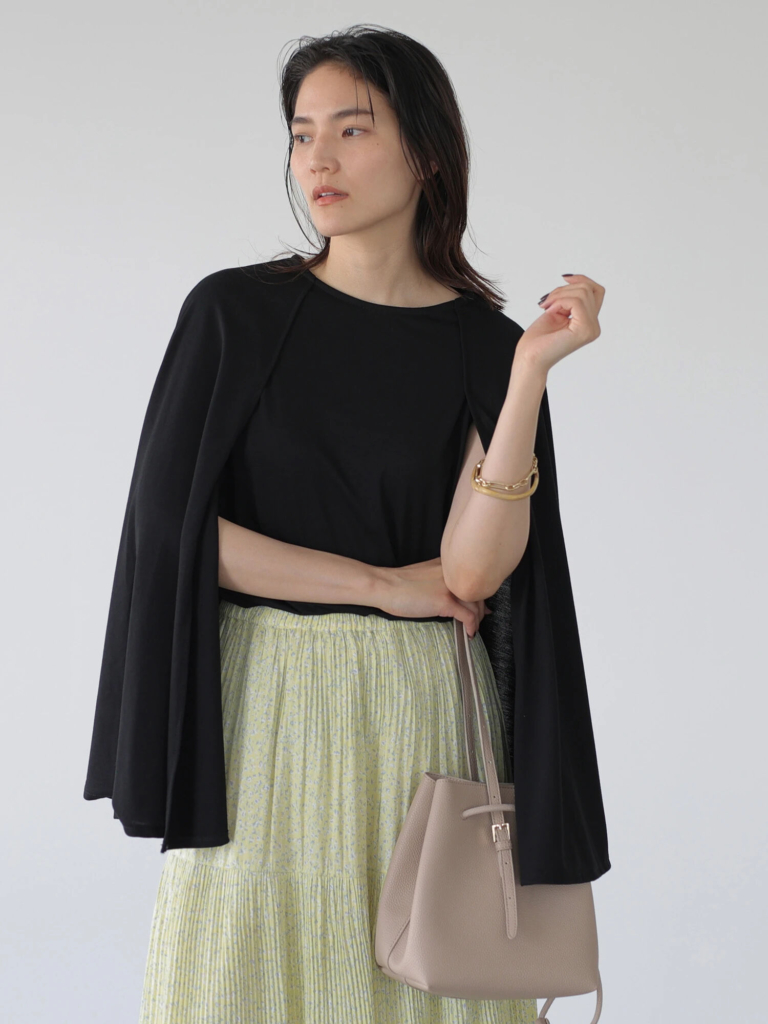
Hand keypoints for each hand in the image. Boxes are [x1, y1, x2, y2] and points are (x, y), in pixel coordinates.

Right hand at [376, 556, 490, 636]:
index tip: (480, 605)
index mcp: (447, 565)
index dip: (478, 594)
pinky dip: (472, 627)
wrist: (384, 586)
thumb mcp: (424, 574)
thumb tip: (455, 595)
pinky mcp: (445, 602)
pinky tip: (469, 634)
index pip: (471, 579)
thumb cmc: (398, 583)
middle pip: (477, 592)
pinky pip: (468, 617)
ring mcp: (449, 587)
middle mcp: (452, 573)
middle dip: (481, 608)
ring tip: (472, 629)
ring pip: (475, 605)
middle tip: (480, 619)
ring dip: (477, 620)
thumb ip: (440, 580)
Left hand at [515, 273, 604, 374]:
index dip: (582, 279)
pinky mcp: (584, 330)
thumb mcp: (556, 310)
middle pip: (588, 289)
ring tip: (546, 307)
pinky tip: (549, 312)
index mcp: (589, 323)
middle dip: (562, 289)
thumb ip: (569, 299)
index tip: (563, 278)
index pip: (597, 291)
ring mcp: (591, 329)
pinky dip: (559, 301)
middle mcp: (594, 327)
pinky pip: (576, 301)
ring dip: (559, 295)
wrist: (529, 359)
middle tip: (545, 302)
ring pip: (582, 293)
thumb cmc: (537, 340)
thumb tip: (574, 278)